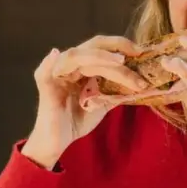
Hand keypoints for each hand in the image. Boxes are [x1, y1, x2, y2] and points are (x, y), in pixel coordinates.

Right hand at [22, 35, 147, 167]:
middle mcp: (71, 65)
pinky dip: (49, 62)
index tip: (141, 51)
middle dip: (115, 47)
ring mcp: (57, 73)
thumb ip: (117, 89)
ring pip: (77, 56)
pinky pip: (44, 72)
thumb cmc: (78, 120)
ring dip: (100, 57)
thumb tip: (142, 81)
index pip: (102, 48)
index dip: (121, 46)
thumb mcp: (104, 102)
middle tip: (137, 53)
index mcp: (84, 66)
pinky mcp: (45, 86)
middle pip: (92, 46)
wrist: (59, 141)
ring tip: (119, 61)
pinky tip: (55, 54)